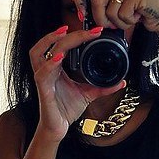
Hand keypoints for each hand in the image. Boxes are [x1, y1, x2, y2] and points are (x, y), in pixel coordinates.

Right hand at [29, 26, 125, 141]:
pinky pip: (42, 74)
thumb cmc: (66, 110)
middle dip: (64, 34)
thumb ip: (103, 87)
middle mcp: (47, 70)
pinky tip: (59, 58)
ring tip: (63, 33)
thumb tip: (121, 82)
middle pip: (48, 44)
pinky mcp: (43, 91)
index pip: (60, 45)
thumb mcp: (88, 95)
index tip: (94, 31)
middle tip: (83, 29)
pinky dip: (50, 64)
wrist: (58, 128)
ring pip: (37, 53)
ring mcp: (43, 80)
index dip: (75, 35)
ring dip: (49, 41)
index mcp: (55, 68)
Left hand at [73, 0, 158, 42]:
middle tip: (108, 25)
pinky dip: (128, 22)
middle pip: (96, 1)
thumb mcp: (112, 1)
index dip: (80, 0)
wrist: (158, 14)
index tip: (81, 15)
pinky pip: (123, 15)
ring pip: (110, 11)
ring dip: (117, 22)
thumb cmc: (133, 9)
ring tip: (127, 18)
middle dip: (100, 19)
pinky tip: (136, 16)